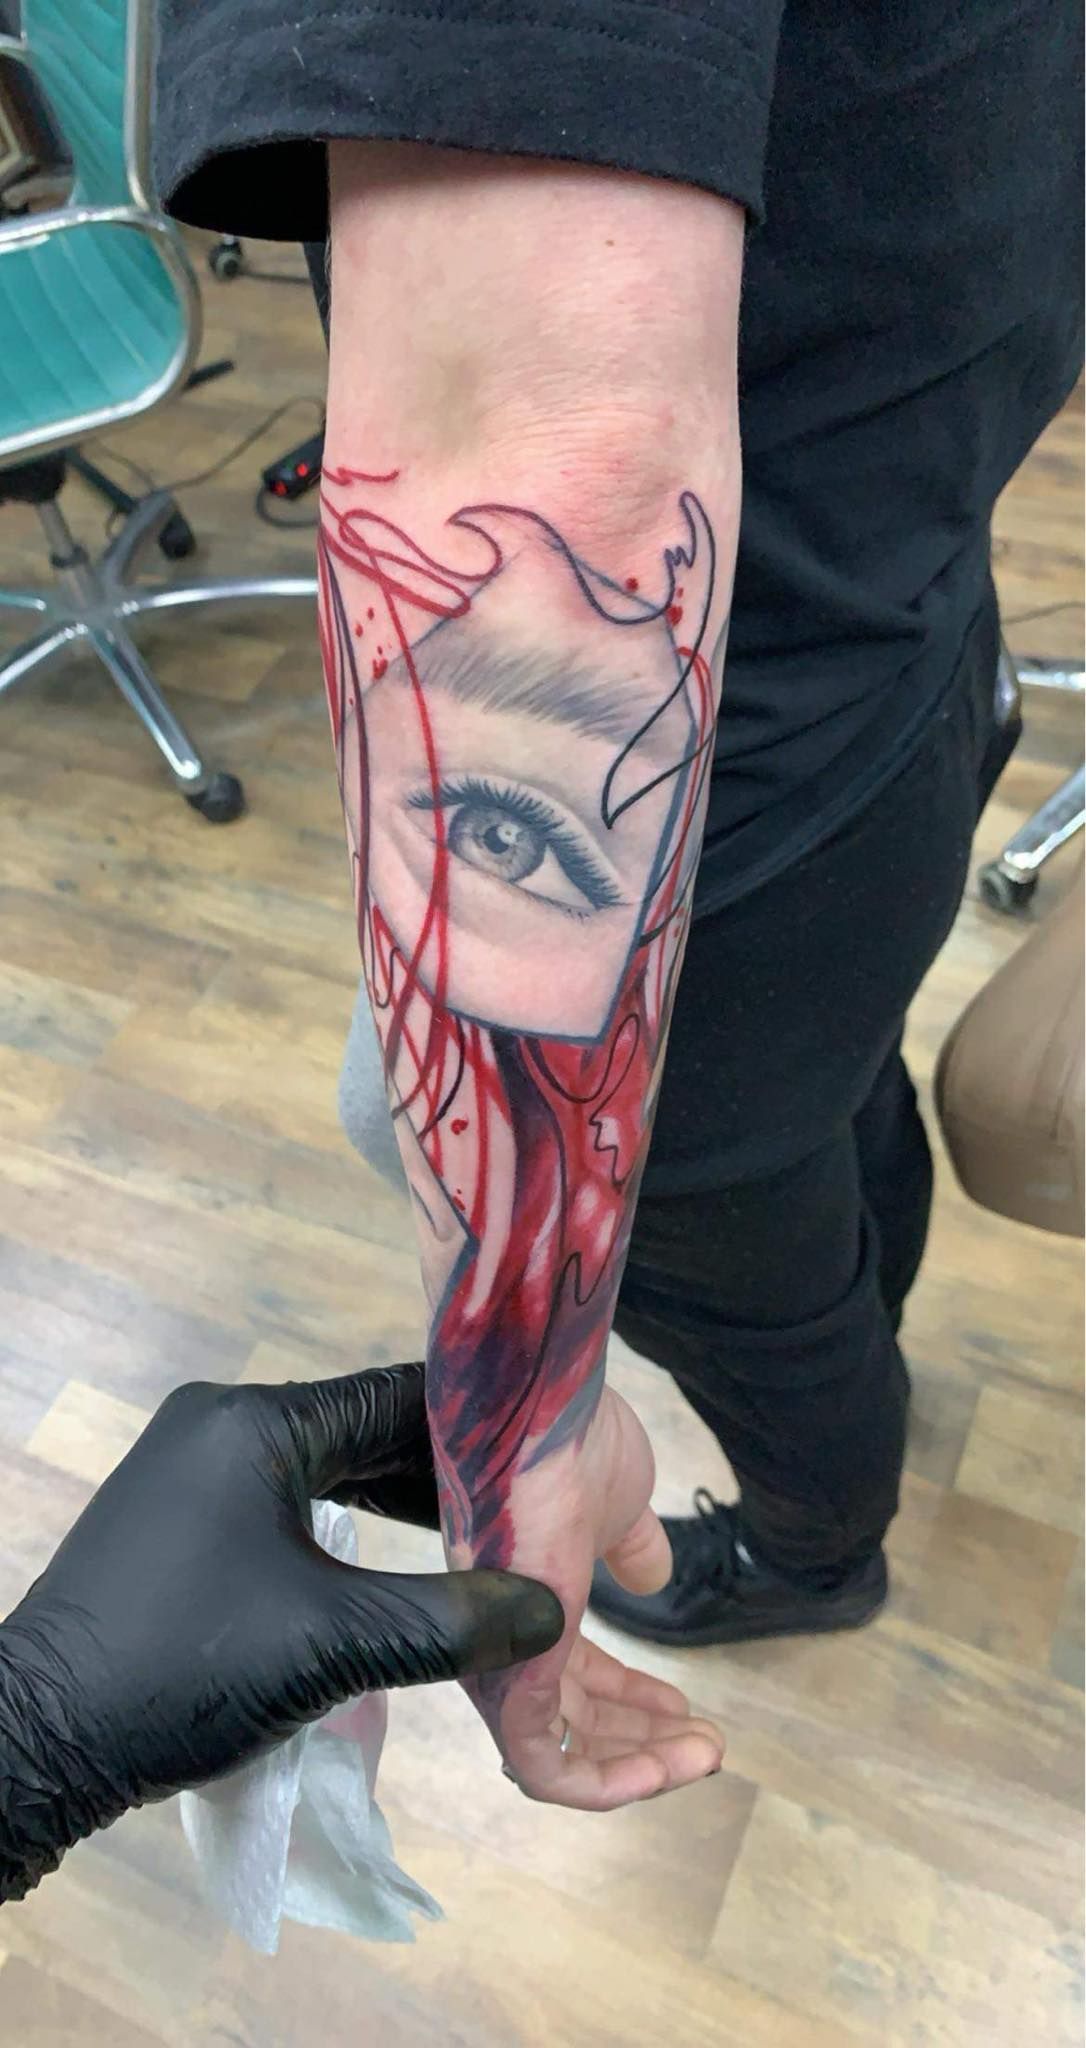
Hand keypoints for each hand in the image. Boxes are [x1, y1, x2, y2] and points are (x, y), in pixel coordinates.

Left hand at [0, 1364, 561, 1900]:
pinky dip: (349, 1527)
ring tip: (486, 1542)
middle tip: (536, 1511)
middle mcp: (224, 1422)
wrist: (37, 1742)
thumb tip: (555, 1609)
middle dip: (449, 1474)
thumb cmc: (184, 1671)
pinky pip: (290, 1501)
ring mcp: (197, 1468)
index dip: (484, 1429)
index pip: (398, 1397)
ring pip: (330, 1467)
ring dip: (402, 1504)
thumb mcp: (333, 1646)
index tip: (557, 1461)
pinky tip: (402, 1567)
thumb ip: (451, 1619)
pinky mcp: (184, 1517)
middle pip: (366, 1429)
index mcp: (255, 1421)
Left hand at [468, 1385, 724, 1808]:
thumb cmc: (571, 1447)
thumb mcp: (621, 1506)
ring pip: (561, 1757)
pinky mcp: (510, 1680)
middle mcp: (505, 1636)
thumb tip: (653, 1576)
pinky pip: (548, 1767)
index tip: (687, 1706)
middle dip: (644, 1741)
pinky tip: (667, 1769)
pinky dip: (609, 1783)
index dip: (632, 1700)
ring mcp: (502, 1661)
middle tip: (709, 1744)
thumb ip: (633, 1548)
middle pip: (571, 1722)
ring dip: (640, 1767)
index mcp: (528, 1598)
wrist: (541, 1417)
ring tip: (707, 1752)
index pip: (572, 1677)